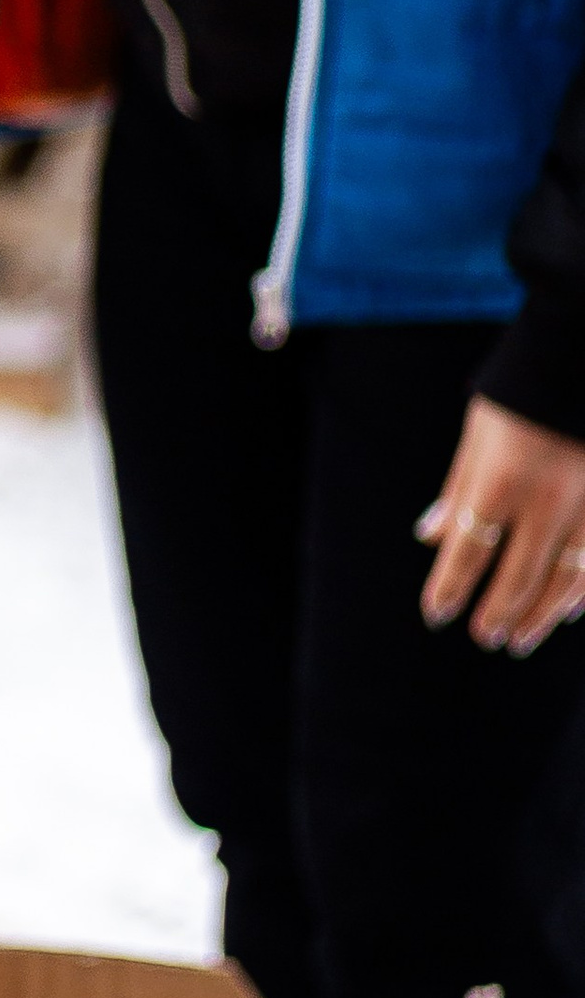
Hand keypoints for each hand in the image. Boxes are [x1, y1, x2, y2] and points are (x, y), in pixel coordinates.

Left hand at [417, 396, 584, 653]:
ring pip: (567, 579)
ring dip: (541, 615)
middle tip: (484, 637)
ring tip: (520, 639)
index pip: (468, 550)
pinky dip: (582, 591)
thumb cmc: (520, 395)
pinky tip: (568, 610)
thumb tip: (429, 539)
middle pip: (519, 574)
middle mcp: (548, 499)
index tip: (436, 613)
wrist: (579, 358)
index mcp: (501, 479)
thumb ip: (457, 491)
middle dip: (498, 612)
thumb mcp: (478, 435)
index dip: (450, 586)